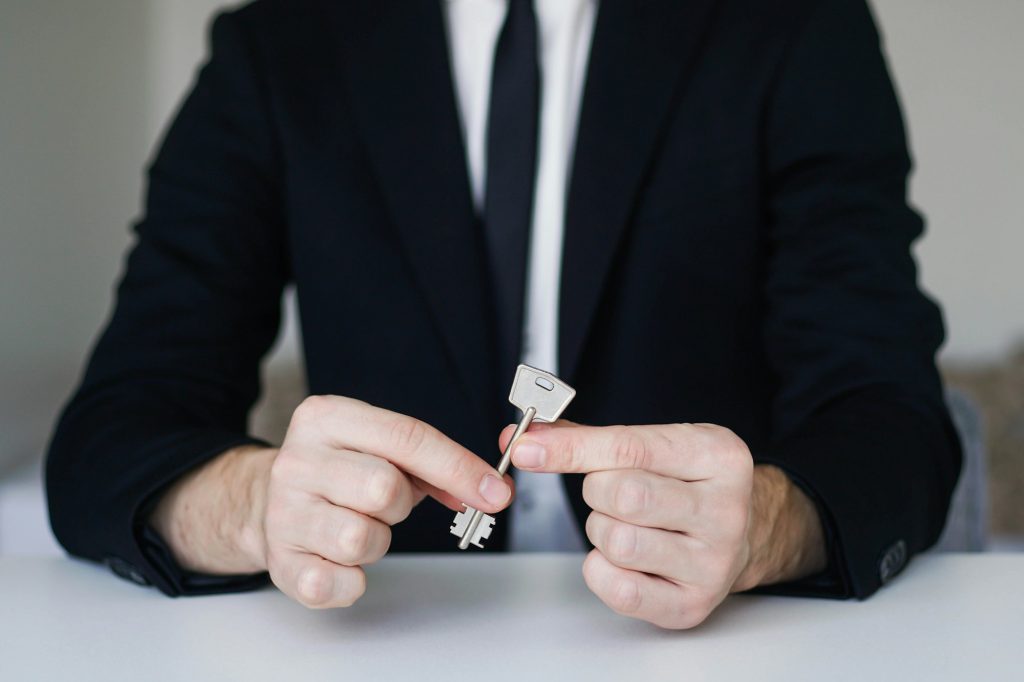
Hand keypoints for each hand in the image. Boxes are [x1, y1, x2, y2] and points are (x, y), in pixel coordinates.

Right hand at [152, 396, 513, 607]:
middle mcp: (298, 460)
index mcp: (326, 418)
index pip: (406, 436)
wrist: (264, 502)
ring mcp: (283, 512)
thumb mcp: (380, 448)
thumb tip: (486, 490)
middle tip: (386, 507)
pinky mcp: (279, 562)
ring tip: (361, 529)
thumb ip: (434, 463)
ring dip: (378, 542)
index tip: (495, 493)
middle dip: (400, 505)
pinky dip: (352, 581)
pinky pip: (336, 584)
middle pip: (383, 487)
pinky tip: (342, 562)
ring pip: (362, 539)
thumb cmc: (338, 473)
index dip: (459, 467)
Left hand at [505, 422, 824, 628]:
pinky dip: (602, 569)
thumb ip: (590, 439)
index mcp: (719, 456)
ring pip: (617, 541)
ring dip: (601, 530)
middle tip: (610, 492)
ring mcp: (713, 562)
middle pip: (622, 494)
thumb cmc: (689, 485)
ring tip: (624, 524)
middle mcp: (725, 509)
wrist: (745, 532)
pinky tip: (623, 557)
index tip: (527, 447)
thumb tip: (526, 437)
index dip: (569, 448)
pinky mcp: (692, 603)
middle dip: (596, 491)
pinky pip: (618, 588)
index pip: (629, 447)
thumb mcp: (658, 444)